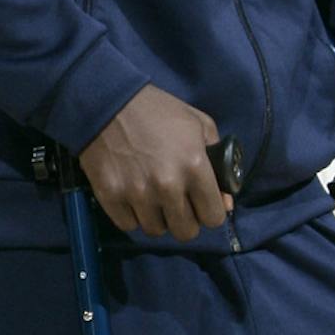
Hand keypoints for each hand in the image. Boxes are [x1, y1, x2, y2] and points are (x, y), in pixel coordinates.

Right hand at [79, 84, 230, 240]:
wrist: (108, 102)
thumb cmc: (158, 112)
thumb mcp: (199, 125)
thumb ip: (219, 164)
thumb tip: (226, 203)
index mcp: (195, 166)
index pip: (214, 217)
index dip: (210, 211)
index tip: (201, 203)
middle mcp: (168, 186)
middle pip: (186, 232)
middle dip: (186, 220)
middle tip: (177, 204)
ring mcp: (137, 194)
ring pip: (156, 231)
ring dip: (157, 218)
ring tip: (152, 198)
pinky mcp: (111, 197)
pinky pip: (128, 225)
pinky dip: (132, 216)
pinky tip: (132, 197)